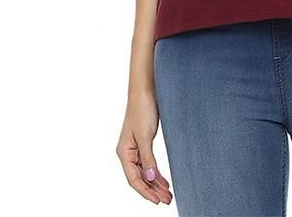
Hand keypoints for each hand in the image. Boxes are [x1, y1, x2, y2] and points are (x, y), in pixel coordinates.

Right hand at [116, 90, 172, 204]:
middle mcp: (128, 153)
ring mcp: (136, 148)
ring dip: (155, 183)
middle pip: (140, 177)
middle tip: (167, 200)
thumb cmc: (142, 109)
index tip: (158, 200)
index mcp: (124, 152)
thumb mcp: (145, 135)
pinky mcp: (144, 143)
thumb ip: (148, 158)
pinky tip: (163, 180)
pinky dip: (156, 173)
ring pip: (145, 172)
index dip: (146, 191)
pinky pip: (149, 163)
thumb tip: (150, 177)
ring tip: (167, 194)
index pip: (134, 179)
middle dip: (152, 190)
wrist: (145, 90)